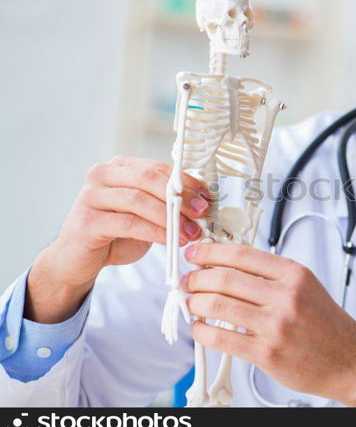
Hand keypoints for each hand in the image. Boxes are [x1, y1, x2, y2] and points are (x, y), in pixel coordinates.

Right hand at [27, 156, 209, 322]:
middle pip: (149, 179)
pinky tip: (171, 240)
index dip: (186, 182)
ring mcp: (90, 196)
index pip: (158, 167)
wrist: (77, 260)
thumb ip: (166, 204)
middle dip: (180, 197)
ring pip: (139, 200)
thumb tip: (202, 203)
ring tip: (190, 233)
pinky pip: (128, 222)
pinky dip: (154, 231)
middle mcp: (102, 175)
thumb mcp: (145, 214)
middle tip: (201, 214)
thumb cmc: (115, 234)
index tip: (207, 198)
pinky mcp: (86, 220)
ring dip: (170, 217)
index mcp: (119, 167)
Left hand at [181, 242, 355, 405]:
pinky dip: (203, 331)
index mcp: (294, 274)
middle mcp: (285, 296)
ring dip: (195, 303)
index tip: (195, 254)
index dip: (210, 252)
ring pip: (218, 306)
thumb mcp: (306, 287)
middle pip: (224, 278)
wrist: (350, 360)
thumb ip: (271, 275)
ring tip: (191, 304)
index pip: (242, 254)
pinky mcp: (267, 353)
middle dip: (196, 278)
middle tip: (188, 282)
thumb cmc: (327, 325)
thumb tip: (228, 266)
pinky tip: (200, 328)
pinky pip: (222, 339)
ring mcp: (276, 325)